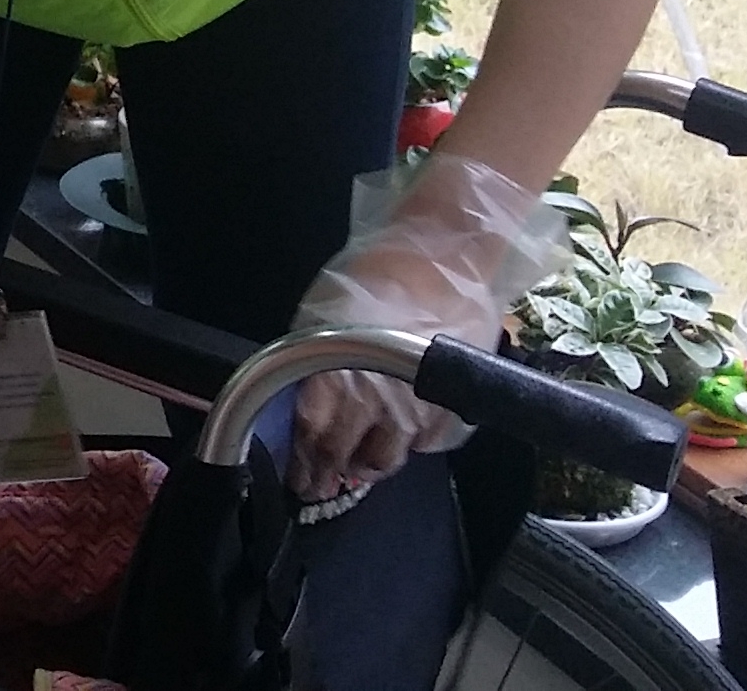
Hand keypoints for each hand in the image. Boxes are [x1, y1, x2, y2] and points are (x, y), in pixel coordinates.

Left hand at [282, 151, 558, 501]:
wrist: (446, 259)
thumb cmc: (377, 275)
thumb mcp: (324, 313)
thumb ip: (311, 361)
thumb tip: (300, 397)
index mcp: (337, 374)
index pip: (312, 434)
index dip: (302, 460)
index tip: (296, 477)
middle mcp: (377, 400)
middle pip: (344, 453)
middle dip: (326, 475)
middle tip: (314, 487)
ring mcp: (418, 408)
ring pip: (386, 459)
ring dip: (365, 466)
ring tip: (354, 468)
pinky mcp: (450, 408)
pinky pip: (421, 443)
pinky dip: (405, 445)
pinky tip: (395, 438)